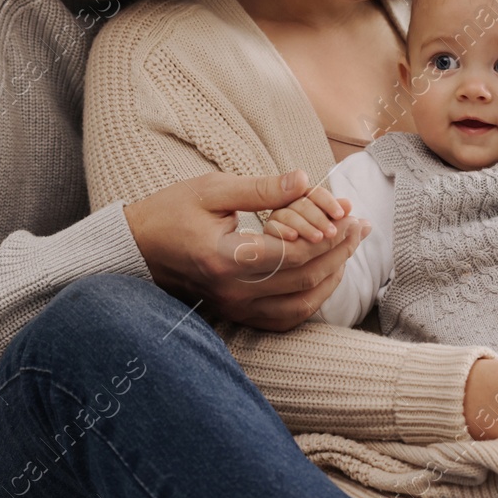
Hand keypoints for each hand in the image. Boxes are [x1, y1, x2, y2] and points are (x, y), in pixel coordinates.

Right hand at [123, 170, 368, 330]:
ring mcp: (235, 308)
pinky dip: (313, 298)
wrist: (137, 248)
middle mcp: (233, 291)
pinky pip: (286, 318)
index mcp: (226, 258)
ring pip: (301, 303)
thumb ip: (262, 189)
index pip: (294, 253)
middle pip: (304, 278)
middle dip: (340, 251)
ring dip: (333, 275)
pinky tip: (327, 274)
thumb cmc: (171, 212)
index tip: (350, 214)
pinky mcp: (236, 314)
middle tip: (361, 226)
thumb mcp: (213, 190)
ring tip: (350, 246)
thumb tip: (305, 179)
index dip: (330, 235)